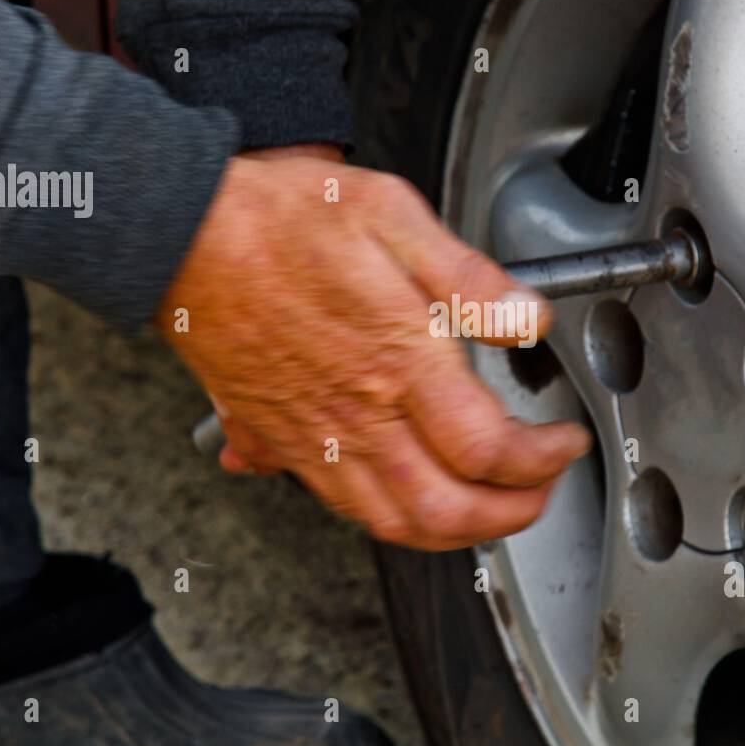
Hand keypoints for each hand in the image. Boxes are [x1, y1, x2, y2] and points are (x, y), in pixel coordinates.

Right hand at [159, 151, 590, 550]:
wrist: (181, 229)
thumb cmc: (278, 217)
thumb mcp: (390, 214)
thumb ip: (469, 278)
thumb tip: (528, 320)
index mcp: (395, 359)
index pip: (487, 449)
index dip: (543, 460)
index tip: (563, 442)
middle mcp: (354, 413)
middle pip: (445, 511)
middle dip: (510, 516)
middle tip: (539, 489)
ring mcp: (311, 435)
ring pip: (392, 523)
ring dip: (453, 532)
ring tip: (486, 507)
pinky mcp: (278, 438)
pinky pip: (339, 505)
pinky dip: (388, 519)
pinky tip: (403, 497)